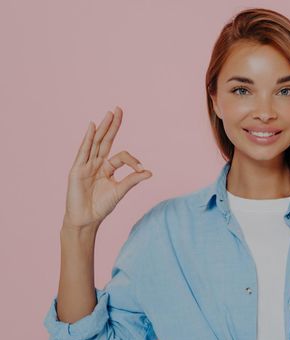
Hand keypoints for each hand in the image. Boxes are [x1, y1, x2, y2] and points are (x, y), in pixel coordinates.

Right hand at [63, 106, 152, 229]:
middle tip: (119, 109)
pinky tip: (92, 126)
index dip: (133, 161)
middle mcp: (96, 163)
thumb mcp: (120, 191)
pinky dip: (88, 138)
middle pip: (105, 140)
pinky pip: (83, 151)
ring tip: (110, 113)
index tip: (141, 170)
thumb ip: (132, 180)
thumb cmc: (101, 207)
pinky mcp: (77, 170)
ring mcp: (86, 165)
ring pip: (95, 142)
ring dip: (103, 127)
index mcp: (107, 168)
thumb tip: (150, 172)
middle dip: (113, 125)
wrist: (86, 220)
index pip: (121, 156)